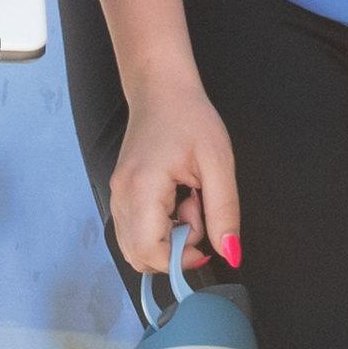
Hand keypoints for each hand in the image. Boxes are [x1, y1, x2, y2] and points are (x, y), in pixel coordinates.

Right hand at [104, 66, 241, 278]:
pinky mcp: (121, 194)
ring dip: (167, 239)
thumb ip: (223, 213)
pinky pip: (135, 230)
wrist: (161, 90)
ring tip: (188, 203)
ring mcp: (117, 196)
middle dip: (174, 250)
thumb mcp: (218, 164)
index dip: (180, 259)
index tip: (206, 241)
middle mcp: (121, 196)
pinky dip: (158, 228)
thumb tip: (230, 254)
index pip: (149, 251)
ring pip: (136, 246)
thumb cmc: (190, 118)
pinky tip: (176, 201)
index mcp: (142, 189)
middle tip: (196, 214)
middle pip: (138, 255)